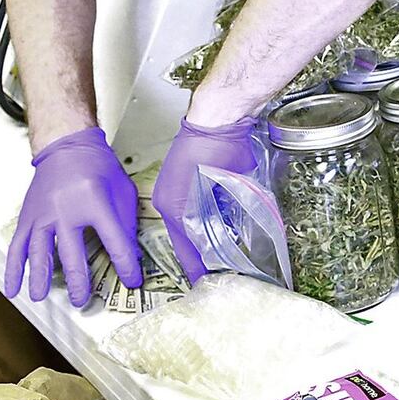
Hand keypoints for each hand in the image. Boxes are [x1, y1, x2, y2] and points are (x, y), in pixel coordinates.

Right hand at [4, 127, 142, 306]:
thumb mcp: (123, 191)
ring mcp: (43, 215)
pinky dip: (13, 270)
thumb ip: (127, 223)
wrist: (67, 146)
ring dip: (42, 279)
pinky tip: (13, 289)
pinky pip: (17, 248)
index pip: (116, 243)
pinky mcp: (28, 218)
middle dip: (80, 282)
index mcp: (96, 203)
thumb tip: (133, 256)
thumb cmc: (98, 168)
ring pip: (39, 254)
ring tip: (44, 299)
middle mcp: (66, 211)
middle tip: (84, 301)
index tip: (132, 281)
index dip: (126, 266)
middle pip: (72, 256)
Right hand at [152, 116, 259, 283]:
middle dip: (199, 257)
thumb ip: (227, 217)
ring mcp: (170, 191)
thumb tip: (231, 241)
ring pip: (185, 226)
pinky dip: (198, 223)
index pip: (186, 249)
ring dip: (198, 240)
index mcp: (175, 207)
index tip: (207, 282)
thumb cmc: (221, 146)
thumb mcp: (231, 189)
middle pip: (183, 240)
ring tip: (216, 256)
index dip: (198, 267)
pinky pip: (186, 211)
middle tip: (216, 273)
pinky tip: (214, 228)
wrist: (217, 116)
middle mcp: (167, 202)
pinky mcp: (178, 182)